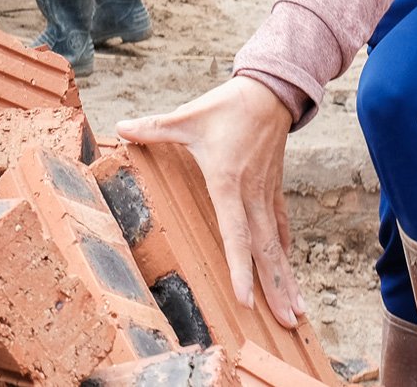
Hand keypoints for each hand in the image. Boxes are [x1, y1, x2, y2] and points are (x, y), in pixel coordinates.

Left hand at [118, 78, 303, 327]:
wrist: (269, 92)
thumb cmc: (227, 106)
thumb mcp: (187, 117)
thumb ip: (153, 128)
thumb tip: (120, 128)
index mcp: (227, 182)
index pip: (235, 234)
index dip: (240, 268)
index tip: (245, 299)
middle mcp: (251, 195)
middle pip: (265, 250)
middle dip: (276, 289)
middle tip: (287, 323)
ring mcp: (266, 194)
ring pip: (277, 244)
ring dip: (287, 278)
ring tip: (297, 313)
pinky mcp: (274, 190)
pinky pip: (280, 226)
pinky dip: (285, 251)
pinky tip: (288, 271)